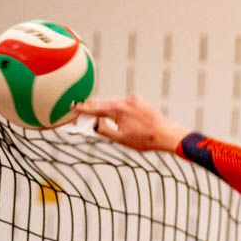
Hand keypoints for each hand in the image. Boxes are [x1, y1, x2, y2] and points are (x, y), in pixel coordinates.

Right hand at [73, 94, 190, 152]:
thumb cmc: (145, 139)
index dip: (83, 109)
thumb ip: (104, 130)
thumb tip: (94, 124)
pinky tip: (117, 113)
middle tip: (81, 107)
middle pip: (104, 103)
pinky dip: (119, 108)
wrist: (167, 134)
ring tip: (97, 110)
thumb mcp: (120, 139)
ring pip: (115, 103)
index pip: (95, 109)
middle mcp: (125, 101)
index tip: (73, 107)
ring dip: (107, 108)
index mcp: (118, 109)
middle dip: (93, 107)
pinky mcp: (142, 102)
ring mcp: (135, 100)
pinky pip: (125, 104)